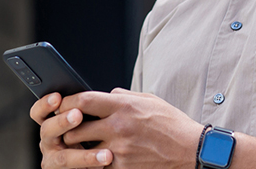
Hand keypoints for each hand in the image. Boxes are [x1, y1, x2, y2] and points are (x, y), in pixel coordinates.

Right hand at [31, 92, 113, 168]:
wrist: (102, 161)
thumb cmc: (96, 137)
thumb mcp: (92, 120)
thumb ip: (91, 109)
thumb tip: (111, 93)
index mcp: (53, 123)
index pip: (41, 112)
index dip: (45, 105)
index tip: (57, 97)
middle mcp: (50, 141)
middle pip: (47, 130)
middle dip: (61, 121)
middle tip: (77, 115)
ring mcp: (54, 159)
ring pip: (63, 157)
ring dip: (84, 154)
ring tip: (104, 152)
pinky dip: (89, 164)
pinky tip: (105, 160)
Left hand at [57, 88, 203, 168]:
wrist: (192, 151)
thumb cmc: (172, 124)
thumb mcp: (149, 100)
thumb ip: (124, 95)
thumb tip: (106, 94)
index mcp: (124, 105)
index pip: (83, 100)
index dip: (68, 102)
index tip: (63, 105)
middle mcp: (118, 126)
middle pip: (75, 126)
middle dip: (67, 128)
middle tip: (66, 129)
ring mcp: (119, 150)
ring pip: (82, 149)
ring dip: (78, 148)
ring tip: (79, 146)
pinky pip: (97, 165)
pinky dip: (95, 163)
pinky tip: (97, 159)